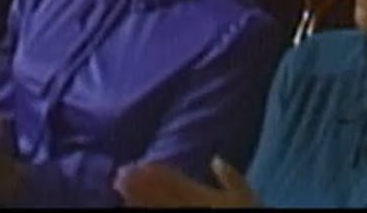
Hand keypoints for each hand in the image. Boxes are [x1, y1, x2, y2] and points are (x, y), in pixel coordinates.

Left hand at [115, 158, 257, 208]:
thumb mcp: (247, 197)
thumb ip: (232, 178)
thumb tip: (217, 158)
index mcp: (202, 196)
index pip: (175, 181)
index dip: (156, 172)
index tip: (139, 163)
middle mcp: (189, 206)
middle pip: (160, 194)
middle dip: (140, 184)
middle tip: (119, 174)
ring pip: (156, 208)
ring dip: (137, 198)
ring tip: (119, 189)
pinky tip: (129, 208)